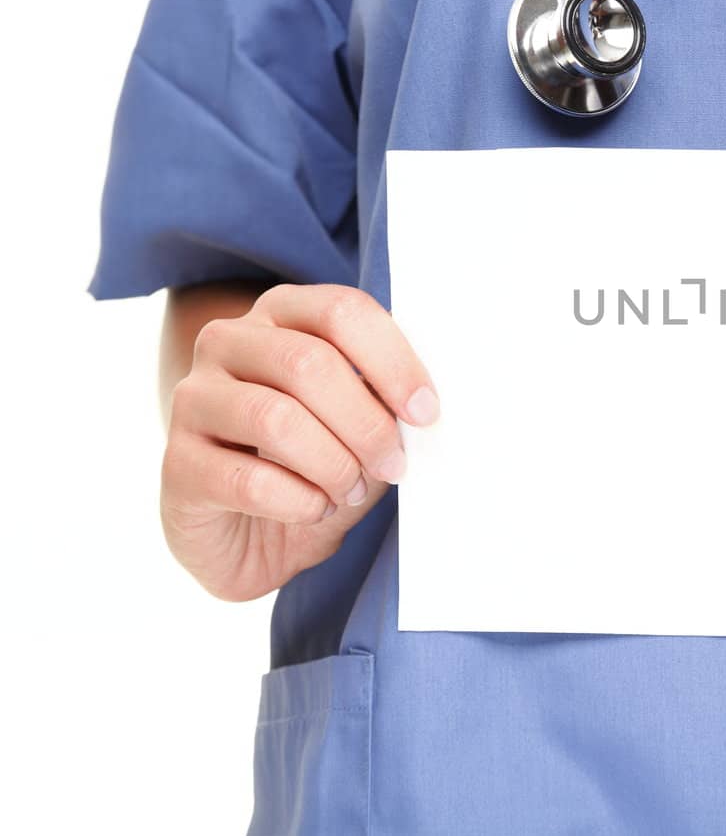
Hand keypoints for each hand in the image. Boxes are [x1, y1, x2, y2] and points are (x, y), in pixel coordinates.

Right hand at [162, 284, 438, 600]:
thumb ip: (386, 401)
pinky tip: (314, 508)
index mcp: (281, 314)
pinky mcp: (176, 463)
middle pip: (308, 363)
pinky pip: (249, 479)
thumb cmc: (317, 465)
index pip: (341, 311)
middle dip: (366, 422)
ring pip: (276, 418)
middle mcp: (227, 342)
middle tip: (393, 464)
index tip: (426, 412)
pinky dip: (300, 501)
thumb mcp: (363, 425)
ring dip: (334, 464)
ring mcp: (193, 399)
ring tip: (350, 490)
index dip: (393, 361)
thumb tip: (423, 405)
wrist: (252, 537)